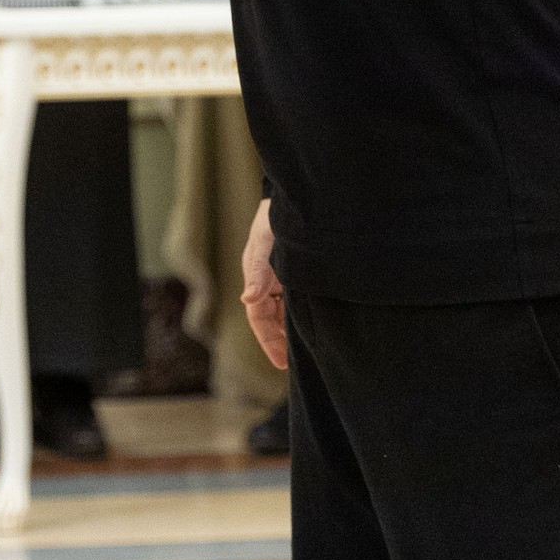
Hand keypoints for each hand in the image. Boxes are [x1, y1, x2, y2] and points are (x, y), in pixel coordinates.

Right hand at [240, 197, 286, 370]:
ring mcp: (281, 275)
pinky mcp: (295, 271)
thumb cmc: (276, 218)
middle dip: (278, 341)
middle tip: (292, 364)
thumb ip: (258, 272)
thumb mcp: (265, 245)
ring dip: (288, 329)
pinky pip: (293, 299)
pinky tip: (311, 324)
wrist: (298, 195)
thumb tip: (247, 299)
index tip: (281, 363)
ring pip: (282, 311)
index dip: (268, 341)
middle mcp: (268, 279)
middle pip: (270, 318)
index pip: (259, 317)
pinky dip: (297, 315)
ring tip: (303, 350)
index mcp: (257, 275)